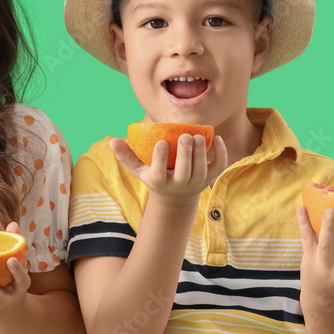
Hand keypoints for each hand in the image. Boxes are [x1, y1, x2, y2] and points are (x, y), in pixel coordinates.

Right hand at [109, 133, 227, 204]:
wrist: (176, 197)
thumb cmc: (155, 177)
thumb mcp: (139, 170)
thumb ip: (126, 155)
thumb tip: (112, 140)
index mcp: (160, 182)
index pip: (160, 171)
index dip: (161, 158)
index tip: (162, 142)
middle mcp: (179, 185)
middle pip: (184, 171)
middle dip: (185, 154)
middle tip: (185, 136)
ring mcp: (197, 182)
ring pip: (202, 169)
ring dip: (201, 153)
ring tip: (198, 136)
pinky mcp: (210, 178)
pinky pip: (218, 167)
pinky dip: (221, 154)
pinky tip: (217, 139)